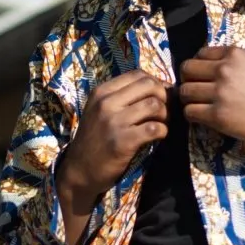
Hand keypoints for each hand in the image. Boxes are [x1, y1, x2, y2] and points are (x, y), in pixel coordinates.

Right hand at [57, 71, 168, 244]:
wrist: (79, 171)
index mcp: (101, 92)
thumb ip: (122, 97)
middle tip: (165, 109)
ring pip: (154, 105)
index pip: (137, 74)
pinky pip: (154, 128)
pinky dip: (163, 131)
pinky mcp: (123, 141)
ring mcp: (114, 122)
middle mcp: (106, 103)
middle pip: (149, 85)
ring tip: (162, 123)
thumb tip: (158, 86)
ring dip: (165, 114)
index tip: (161, 94)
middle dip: (164, 96)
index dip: (156, 81)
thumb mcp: (99, 111)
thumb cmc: (94, 140)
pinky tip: (158, 136)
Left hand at [179, 46, 244, 144]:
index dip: (198, 67)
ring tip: (200, 106)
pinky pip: (190, 112)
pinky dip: (192, 115)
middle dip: (188, 81)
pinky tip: (203, 117)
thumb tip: (205, 68)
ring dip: (189, 100)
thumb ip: (231, 62)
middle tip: (196, 91)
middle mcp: (224, 70)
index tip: (202, 77)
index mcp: (234, 54)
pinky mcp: (218, 116)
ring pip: (185, 92)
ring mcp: (220, 93)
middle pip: (186, 70)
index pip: (199, 54)